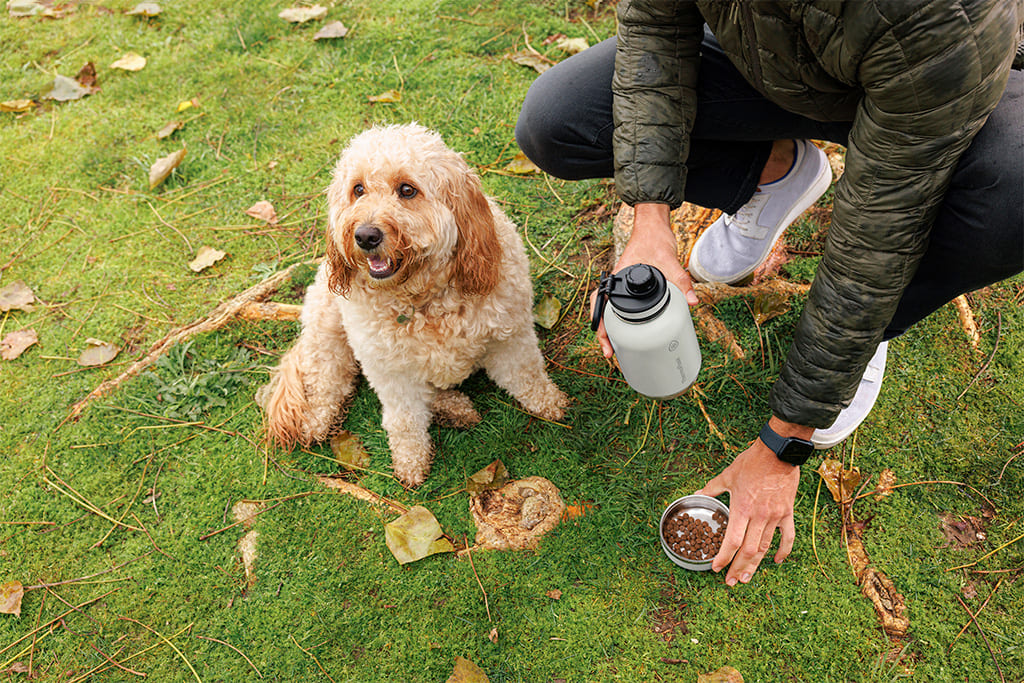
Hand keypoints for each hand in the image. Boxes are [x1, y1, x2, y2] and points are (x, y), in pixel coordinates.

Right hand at [590, 203, 698, 357]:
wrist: (653, 226)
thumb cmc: (654, 239)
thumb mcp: (670, 262)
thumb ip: (682, 282)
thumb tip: (692, 301)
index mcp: (618, 278)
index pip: (599, 303)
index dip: (599, 324)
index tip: (606, 342)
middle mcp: (616, 283)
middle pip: (601, 312)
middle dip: (603, 334)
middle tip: (610, 353)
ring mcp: (621, 285)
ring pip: (608, 310)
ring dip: (610, 328)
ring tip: (617, 347)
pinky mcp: (630, 286)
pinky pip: (619, 306)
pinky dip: (620, 320)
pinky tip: (630, 331)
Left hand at [696, 418, 808, 585]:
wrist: (778, 452)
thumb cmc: (751, 462)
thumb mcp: (728, 475)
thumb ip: (712, 488)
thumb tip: (697, 493)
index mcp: (742, 508)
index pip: (732, 541)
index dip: (724, 557)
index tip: (717, 568)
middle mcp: (758, 516)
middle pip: (748, 550)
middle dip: (738, 568)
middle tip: (731, 581)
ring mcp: (774, 516)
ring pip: (765, 547)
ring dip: (756, 565)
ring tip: (747, 577)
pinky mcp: (787, 512)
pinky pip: (787, 536)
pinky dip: (783, 551)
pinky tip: (776, 561)